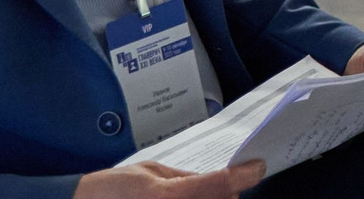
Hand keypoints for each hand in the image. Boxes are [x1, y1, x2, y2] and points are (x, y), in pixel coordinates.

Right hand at [74, 162, 265, 198]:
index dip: (244, 174)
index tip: (256, 167)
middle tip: (229, 185)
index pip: (221, 184)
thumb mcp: (149, 173)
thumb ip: (185, 178)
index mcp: (167, 197)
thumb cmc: (107, 192)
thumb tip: (216, 179)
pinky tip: (186, 198)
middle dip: (227, 194)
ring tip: (203, 193)